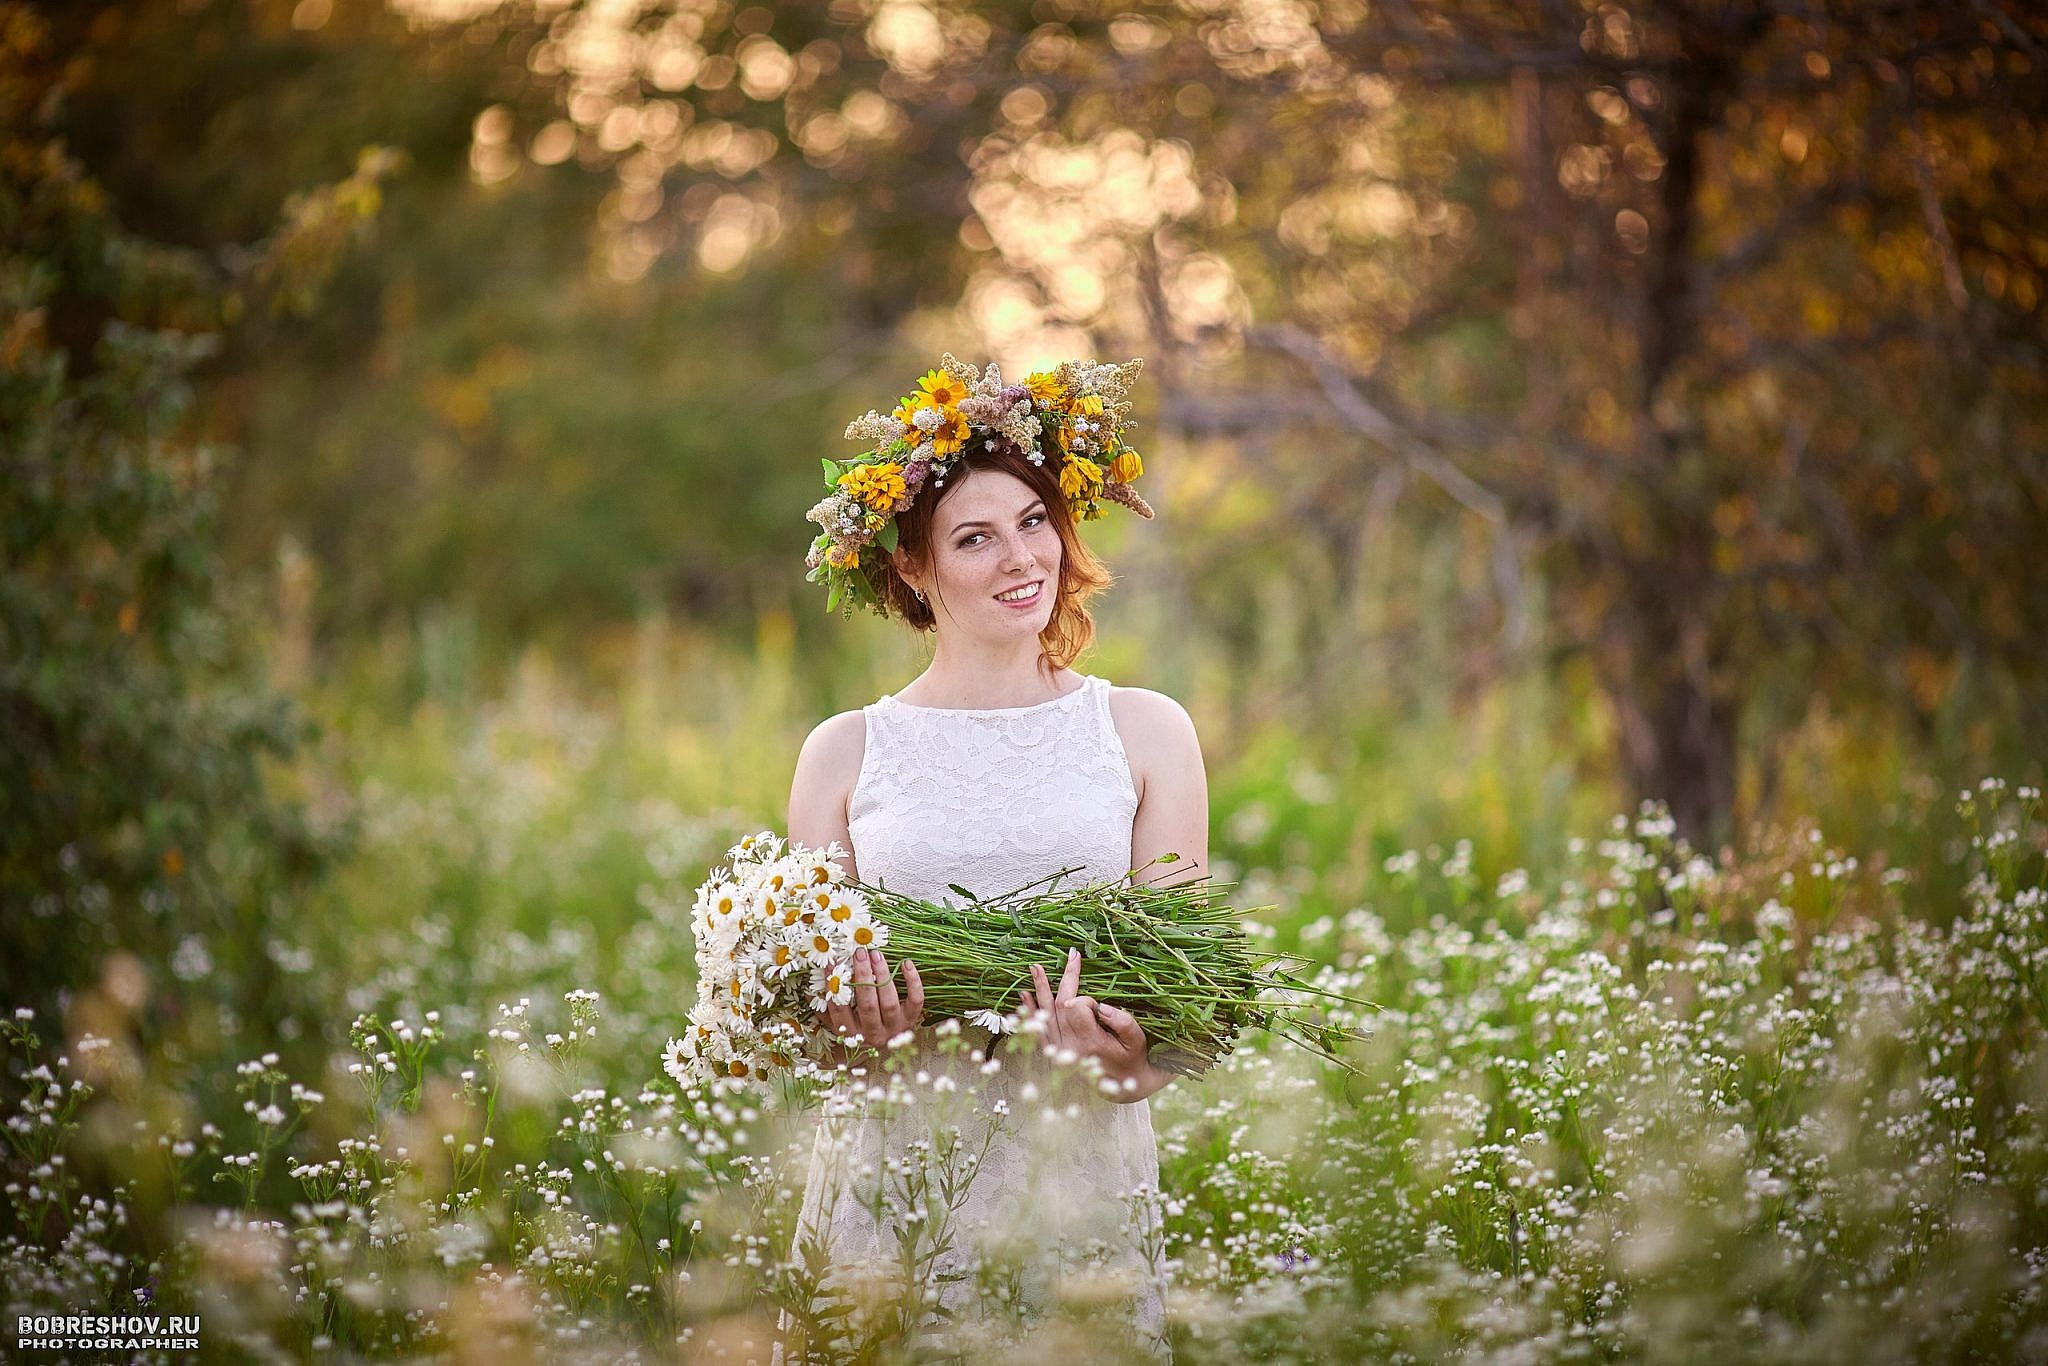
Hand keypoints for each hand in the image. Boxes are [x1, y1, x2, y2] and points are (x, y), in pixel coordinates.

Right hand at [823, 947, 923, 1060]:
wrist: (888, 1048)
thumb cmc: (859, 1027)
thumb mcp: (839, 1023)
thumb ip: (826, 1006)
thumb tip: (810, 985)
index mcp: (851, 1034)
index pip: (839, 1010)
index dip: (833, 986)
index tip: (831, 964)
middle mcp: (873, 1034)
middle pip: (867, 1004)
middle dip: (862, 976)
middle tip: (859, 953)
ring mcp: (894, 1027)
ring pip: (889, 1001)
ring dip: (882, 975)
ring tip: (876, 954)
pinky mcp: (912, 1019)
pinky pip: (916, 1000)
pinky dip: (913, 981)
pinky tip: (905, 963)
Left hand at [1021, 947, 1170, 1103]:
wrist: (1125, 1086)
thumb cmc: (1133, 1059)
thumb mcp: (1137, 1040)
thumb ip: (1122, 1022)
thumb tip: (1102, 1006)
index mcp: (1090, 1043)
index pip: (1077, 1008)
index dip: (1087, 1000)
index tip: (1100, 1006)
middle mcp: (1069, 1047)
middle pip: (1060, 1006)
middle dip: (1065, 979)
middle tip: (1071, 956)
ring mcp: (1058, 1051)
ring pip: (1045, 1014)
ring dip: (1040, 989)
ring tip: (1035, 968)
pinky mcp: (1054, 1053)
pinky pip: (1037, 1030)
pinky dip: (1030, 1012)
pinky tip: (1025, 995)